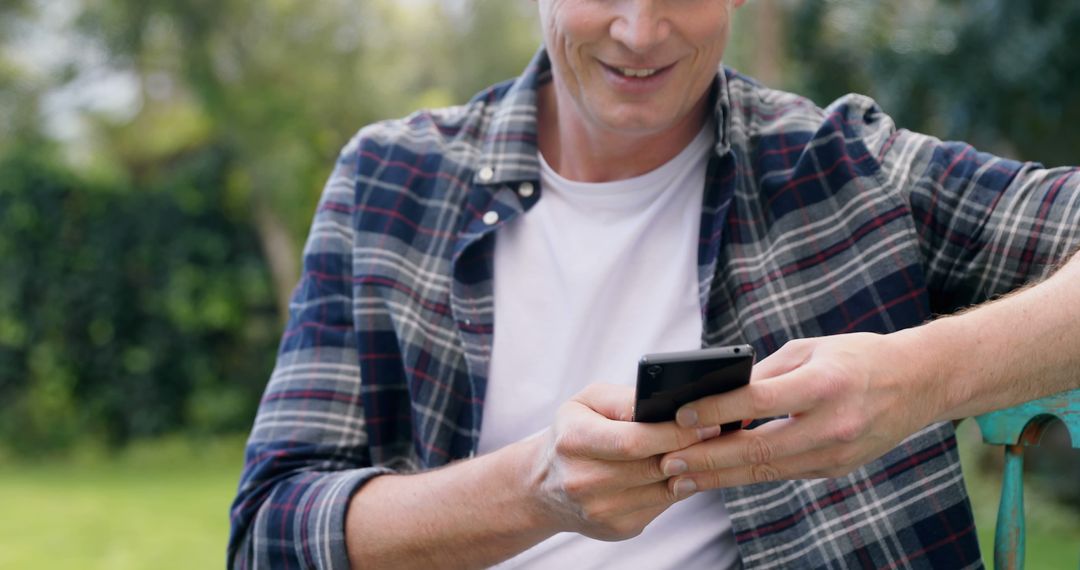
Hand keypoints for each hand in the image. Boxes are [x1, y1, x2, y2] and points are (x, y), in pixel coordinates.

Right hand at [526, 384, 721, 540]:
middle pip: (653, 467)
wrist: (544, 485)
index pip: (633, 441)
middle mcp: (583, 481)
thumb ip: (624, 399)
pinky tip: (682, 472)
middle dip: (690, 450)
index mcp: (573, 441)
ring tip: (706, 450)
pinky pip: (661, 507)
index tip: (706, 422)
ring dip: (690, 471)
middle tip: (718, 434)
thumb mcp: (587, 402)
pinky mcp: (617, 529)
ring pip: (663, 490)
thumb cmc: (573, 434)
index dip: (675, 433)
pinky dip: (676, 488)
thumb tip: (666, 404)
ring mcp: (600, 510)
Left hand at [658, 333, 945, 492]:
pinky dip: (747, 474)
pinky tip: (717, 474)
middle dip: (707, 460)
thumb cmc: (856, 357)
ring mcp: (836, 453)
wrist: (918, 383)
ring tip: (681, 479)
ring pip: (766, 471)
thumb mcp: (809, 349)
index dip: (714, 411)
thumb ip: (764, 373)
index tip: (679, 416)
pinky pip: (782, 472)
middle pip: (757, 450)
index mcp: (823, 385)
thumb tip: (716, 393)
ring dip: (720, 476)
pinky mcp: (835, 468)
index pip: (757, 402)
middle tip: (668, 464)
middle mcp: (832, 425)